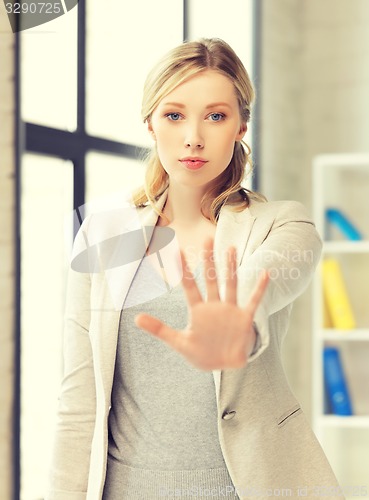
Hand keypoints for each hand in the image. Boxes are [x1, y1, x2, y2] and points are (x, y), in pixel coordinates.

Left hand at [134, 238, 268, 370]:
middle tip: (207, 239)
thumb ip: (159, 329)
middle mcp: (214, 305)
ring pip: (230, 284)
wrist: (224, 365)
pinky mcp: (244, 319)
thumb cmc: (201, 353)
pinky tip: (265, 274)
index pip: (189, 286)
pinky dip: (259, 289)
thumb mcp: (179, 343)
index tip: (177, 251)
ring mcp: (230, 310)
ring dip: (230, 268)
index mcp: (198, 311)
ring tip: (230, 249)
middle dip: (208, 261)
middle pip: (210, 279)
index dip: (183, 270)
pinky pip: (253, 301)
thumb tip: (135, 318)